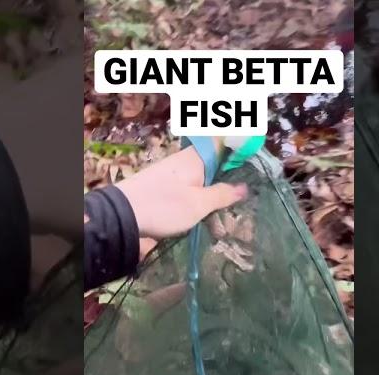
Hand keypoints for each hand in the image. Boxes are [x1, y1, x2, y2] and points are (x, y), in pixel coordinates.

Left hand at [116, 139, 247, 238]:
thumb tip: (244, 186)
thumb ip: (223, 194)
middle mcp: (187, 162)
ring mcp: (176, 175)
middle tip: (243, 200)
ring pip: (204, 183)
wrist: (122, 216)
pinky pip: (192, 193)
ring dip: (215, 202)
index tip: (255, 158)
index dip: (241, 146)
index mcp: (197, 158)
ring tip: (222, 228)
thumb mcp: (199, 204)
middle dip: (230, 184)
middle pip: (216, 166)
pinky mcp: (167, 189)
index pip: (224, 141)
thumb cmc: (164, 206)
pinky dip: (201, 206)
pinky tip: (207, 225)